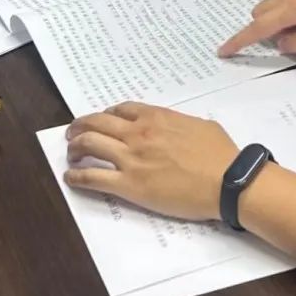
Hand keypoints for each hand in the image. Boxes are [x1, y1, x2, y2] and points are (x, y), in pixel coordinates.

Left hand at [64, 102, 237, 219]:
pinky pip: (92, 177)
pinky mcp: (128, 185)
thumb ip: (179, 124)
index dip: (106, 114)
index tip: (102, 120)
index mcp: (157, 117)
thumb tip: (175, 129)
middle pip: (97, 123)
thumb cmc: (220, 154)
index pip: (120, 110)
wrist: (225, 181)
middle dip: (80, 126)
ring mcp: (131, 158)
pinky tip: (70, 177)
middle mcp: (138, 133)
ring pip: (89, 144)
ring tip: (71, 152)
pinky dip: (77, 176)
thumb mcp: (200, 126)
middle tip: (73, 133)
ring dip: (75, 147)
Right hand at [218, 0, 295, 57]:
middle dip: (257, 29)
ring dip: (271, 18)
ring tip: (285, 35)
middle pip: (262, 11)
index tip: (223, 50)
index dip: (241, 40)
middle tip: (262, 47)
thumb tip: (279, 43)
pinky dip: (282, 10)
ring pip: (273, 2)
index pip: (259, 26)